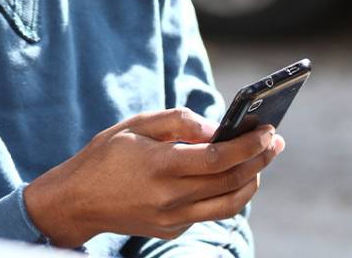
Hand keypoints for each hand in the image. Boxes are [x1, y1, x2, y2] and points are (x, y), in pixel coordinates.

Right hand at [23, 108, 285, 246]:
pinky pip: (210, 212)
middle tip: (275, 142)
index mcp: (159, 167)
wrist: (76, 201)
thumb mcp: (136, 125)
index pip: (217, 159)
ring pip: (229, 204)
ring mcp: (172, 218)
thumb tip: (217, 128)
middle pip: (230, 182)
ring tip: (261, 160)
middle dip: (259, 160)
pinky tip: (231, 175)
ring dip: (252, 181)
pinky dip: (227, 193)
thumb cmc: (106, 155)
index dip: (248, 145)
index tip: (268, 131)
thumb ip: (179, 122)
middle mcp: (169, 198)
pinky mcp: (172, 229)